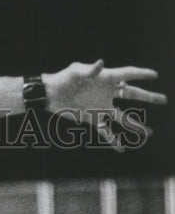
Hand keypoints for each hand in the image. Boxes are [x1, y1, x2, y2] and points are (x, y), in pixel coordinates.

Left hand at [44, 59, 166, 149]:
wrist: (51, 95)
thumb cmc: (64, 78)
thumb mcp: (76, 71)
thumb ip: (89, 69)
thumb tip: (101, 64)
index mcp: (107, 78)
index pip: (128, 74)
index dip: (142, 74)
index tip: (155, 75)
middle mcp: (107, 93)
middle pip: (132, 95)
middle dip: (148, 97)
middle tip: (164, 100)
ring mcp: (101, 107)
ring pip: (123, 117)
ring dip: (135, 125)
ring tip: (149, 134)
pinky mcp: (92, 118)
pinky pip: (105, 131)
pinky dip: (113, 140)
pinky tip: (122, 149)